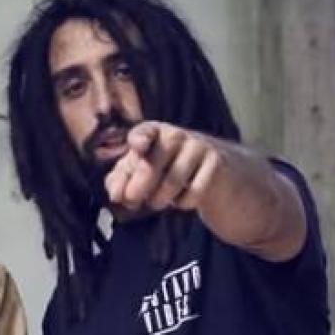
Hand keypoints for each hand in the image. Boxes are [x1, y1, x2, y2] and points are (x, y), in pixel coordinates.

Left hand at [103, 121, 225, 214]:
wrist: (219, 176)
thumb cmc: (172, 171)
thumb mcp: (143, 171)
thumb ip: (122, 179)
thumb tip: (115, 193)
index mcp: (154, 132)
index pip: (144, 131)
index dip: (139, 139)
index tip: (137, 147)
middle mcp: (176, 135)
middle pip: (153, 163)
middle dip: (138, 187)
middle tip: (132, 202)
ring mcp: (198, 147)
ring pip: (172, 181)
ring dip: (159, 199)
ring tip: (157, 202)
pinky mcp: (215, 164)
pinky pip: (194, 191)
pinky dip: (184, 202)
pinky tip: (182, 199)